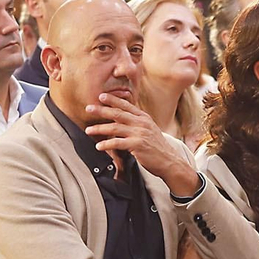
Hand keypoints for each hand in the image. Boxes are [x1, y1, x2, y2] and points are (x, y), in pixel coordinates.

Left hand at [84, 94, 200, 195]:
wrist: (170, 162)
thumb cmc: (158, 148)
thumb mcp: (149, 130)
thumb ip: (137, 123)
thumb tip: (120, 118)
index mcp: (144, 118)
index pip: (127, 106)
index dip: (113, 100)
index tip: (101, 96)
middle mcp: (142, 123)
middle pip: (118, 114)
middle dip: (101, 110)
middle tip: (89, 108)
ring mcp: (140, 133)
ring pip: (115, 127)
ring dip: (99, 128)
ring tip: (88, 130)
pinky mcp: (137, 145)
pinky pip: (117, 143)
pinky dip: (106, 144)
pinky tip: (98, 146)